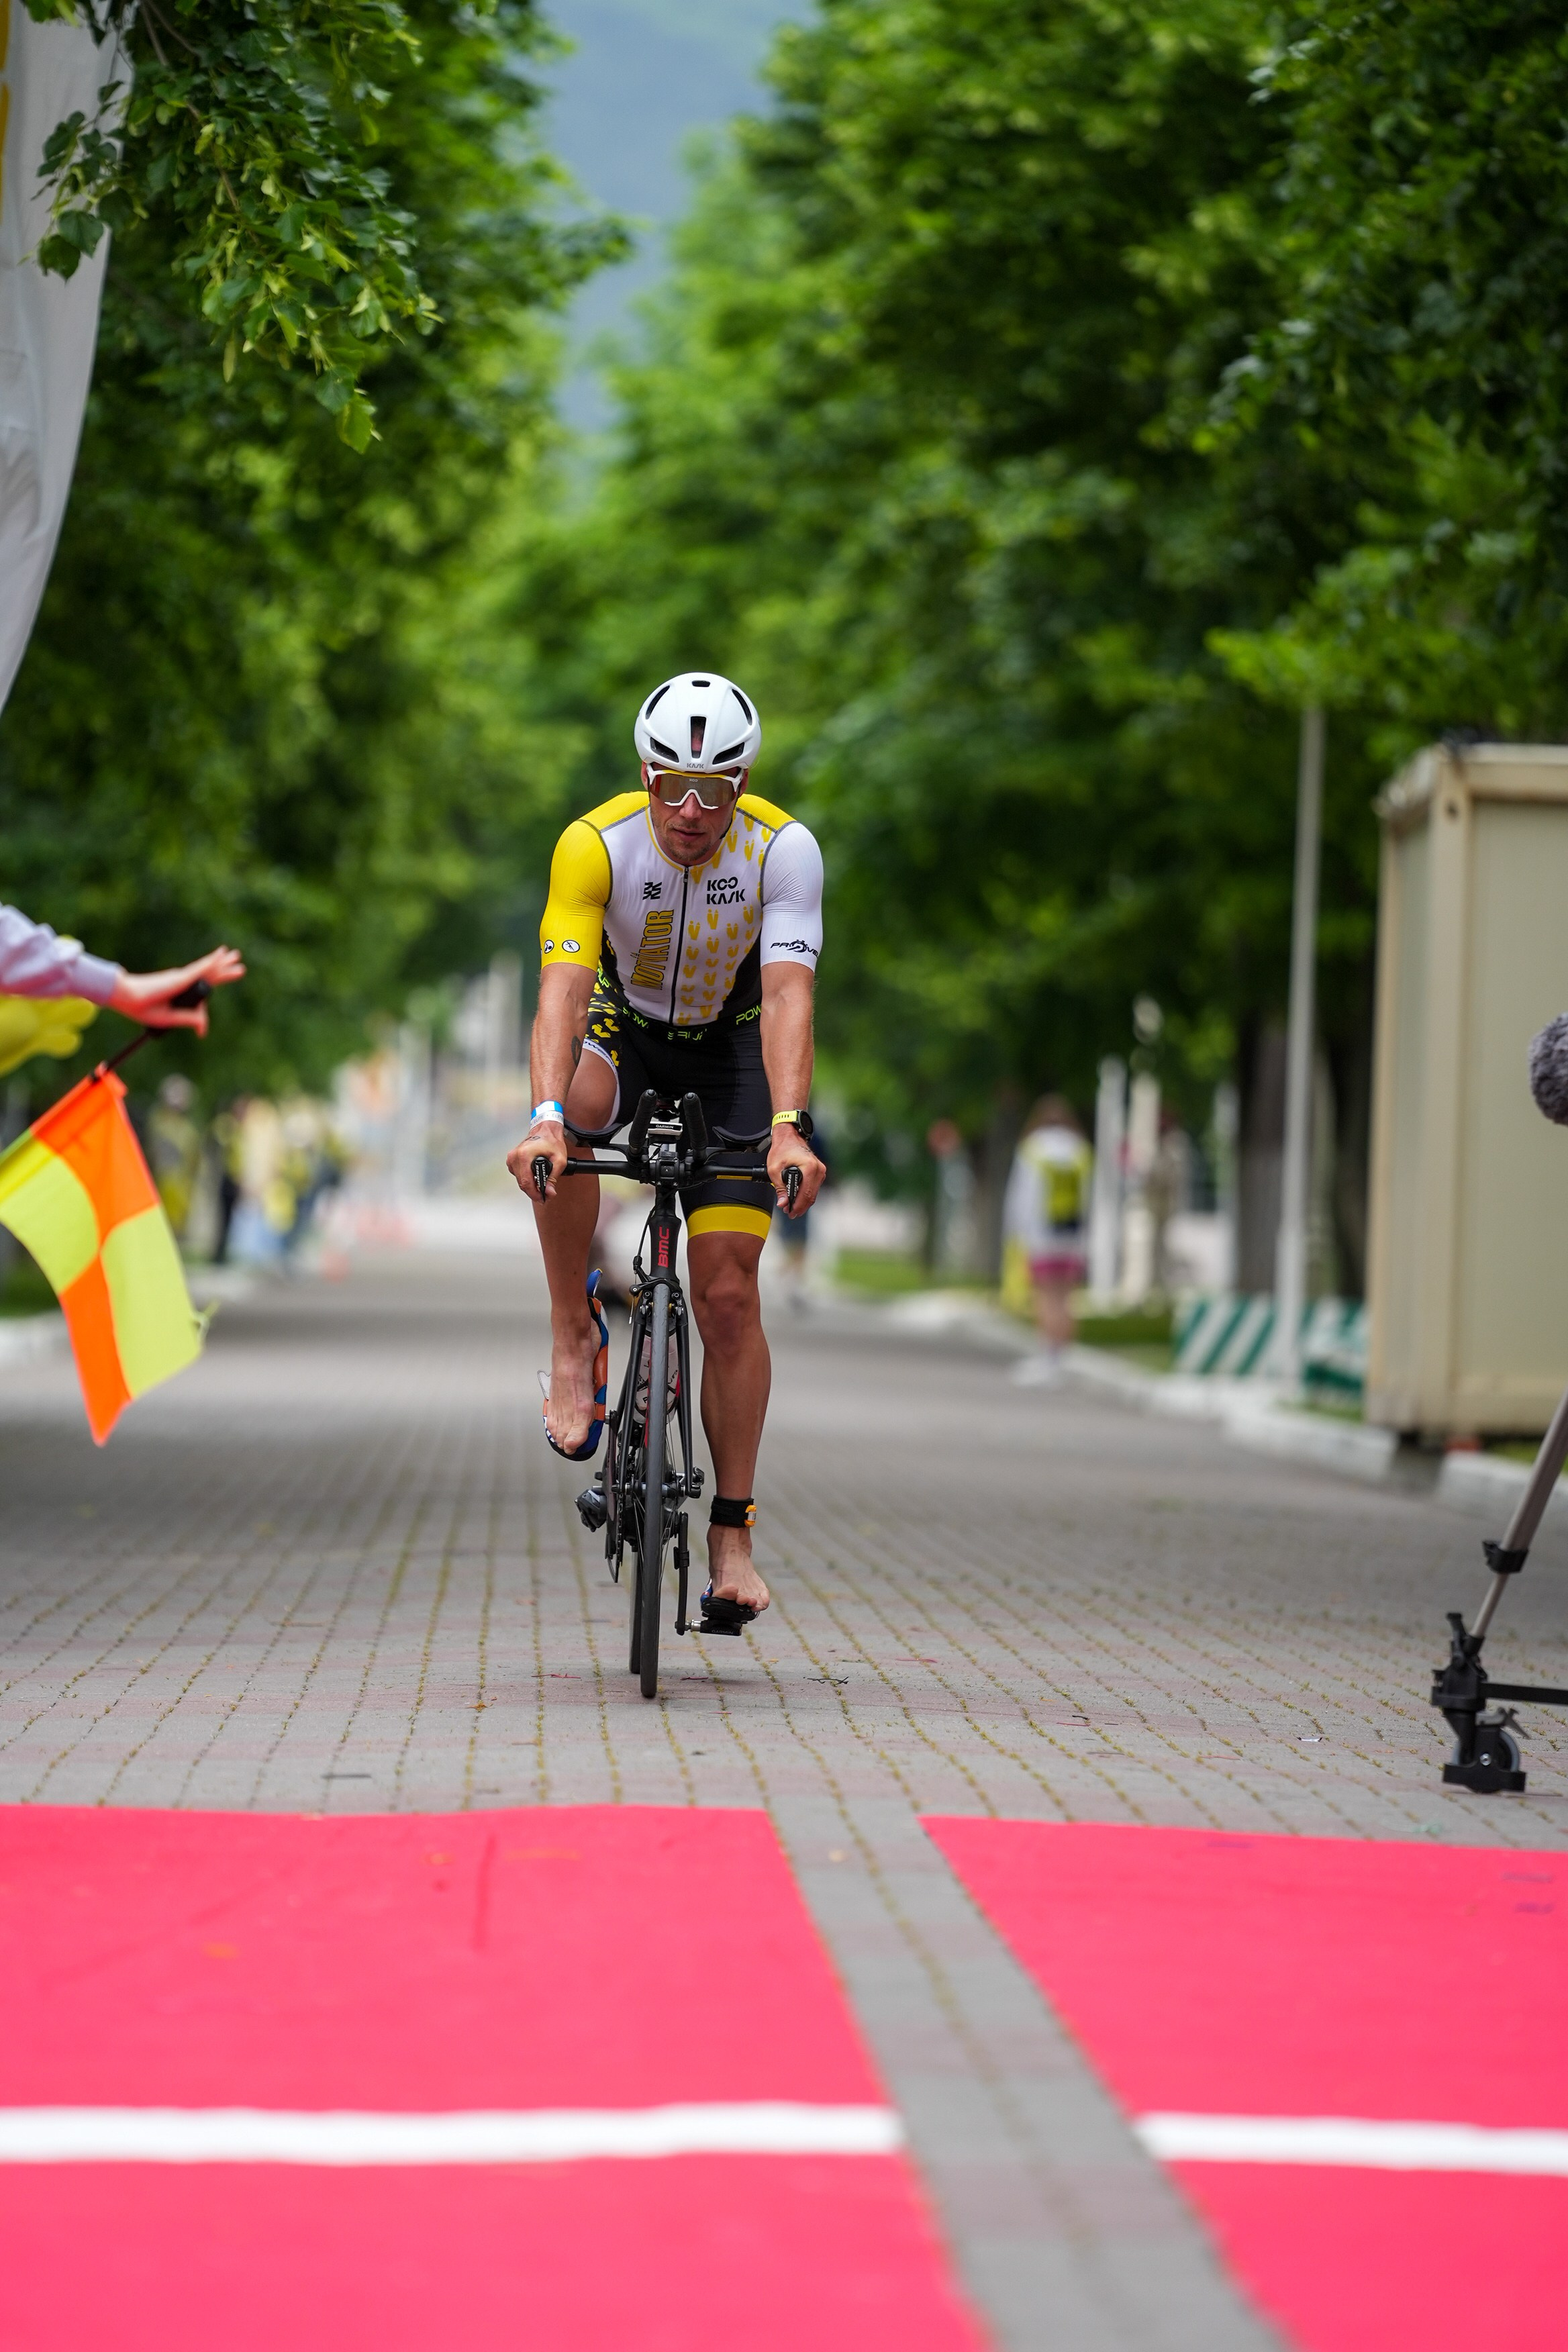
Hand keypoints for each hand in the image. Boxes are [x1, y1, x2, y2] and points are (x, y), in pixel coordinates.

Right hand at [108, 946, 245, 1032]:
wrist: (128, 998)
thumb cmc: (143, 1008)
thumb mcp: (170, 1018)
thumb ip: (188, 1019)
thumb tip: (203, 1030)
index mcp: (178, 992)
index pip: (199, 998)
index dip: (203, 1015)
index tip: (201, 1034)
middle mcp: (182, 982)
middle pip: (209, 976)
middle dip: (225, 970)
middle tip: (239, 966)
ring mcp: (182, 978)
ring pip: (208, 969)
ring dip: (223, 963)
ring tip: (237, 957)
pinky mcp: (181, 977)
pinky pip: (201, 967)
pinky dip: (212, 961)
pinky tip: (222, 954)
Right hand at [507, 1117, 566, 1200]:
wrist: (545, 1129)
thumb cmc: (551, 1141)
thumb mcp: (559, 1160)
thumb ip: (553, 1178)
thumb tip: (549, 1192)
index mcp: (524, 1155)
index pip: (526, 1182)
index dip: (535, 1194)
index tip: (543, 1199)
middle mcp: (515, 1156)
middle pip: (522, 1183)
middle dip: (534, 1191)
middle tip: (545, 1195)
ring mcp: (512, 1158)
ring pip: (519, 1180)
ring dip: (530, 1186)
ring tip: (541, 1186)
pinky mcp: (512, 1160)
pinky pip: (518, 1175)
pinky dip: (526, 1178)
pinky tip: (534, 1177)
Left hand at [768, 1121, 822, 1216]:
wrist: (789, 1136)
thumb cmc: (783, 1148)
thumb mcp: (775, 1169)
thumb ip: (779, 1188)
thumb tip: (783, 1203)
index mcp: (809, 1168)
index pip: (806, 1194)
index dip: (797, 1206)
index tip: (789, 1212)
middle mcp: (818, 1169)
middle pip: (811, 1196)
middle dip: (800, 1206)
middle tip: (790, 1213)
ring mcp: (820, 1170)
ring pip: (813, 1193)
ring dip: (803, 1202)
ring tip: (791, 1207)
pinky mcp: (819, 1172)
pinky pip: (813, 1188)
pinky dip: (806, 1194)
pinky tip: (797, 1199)